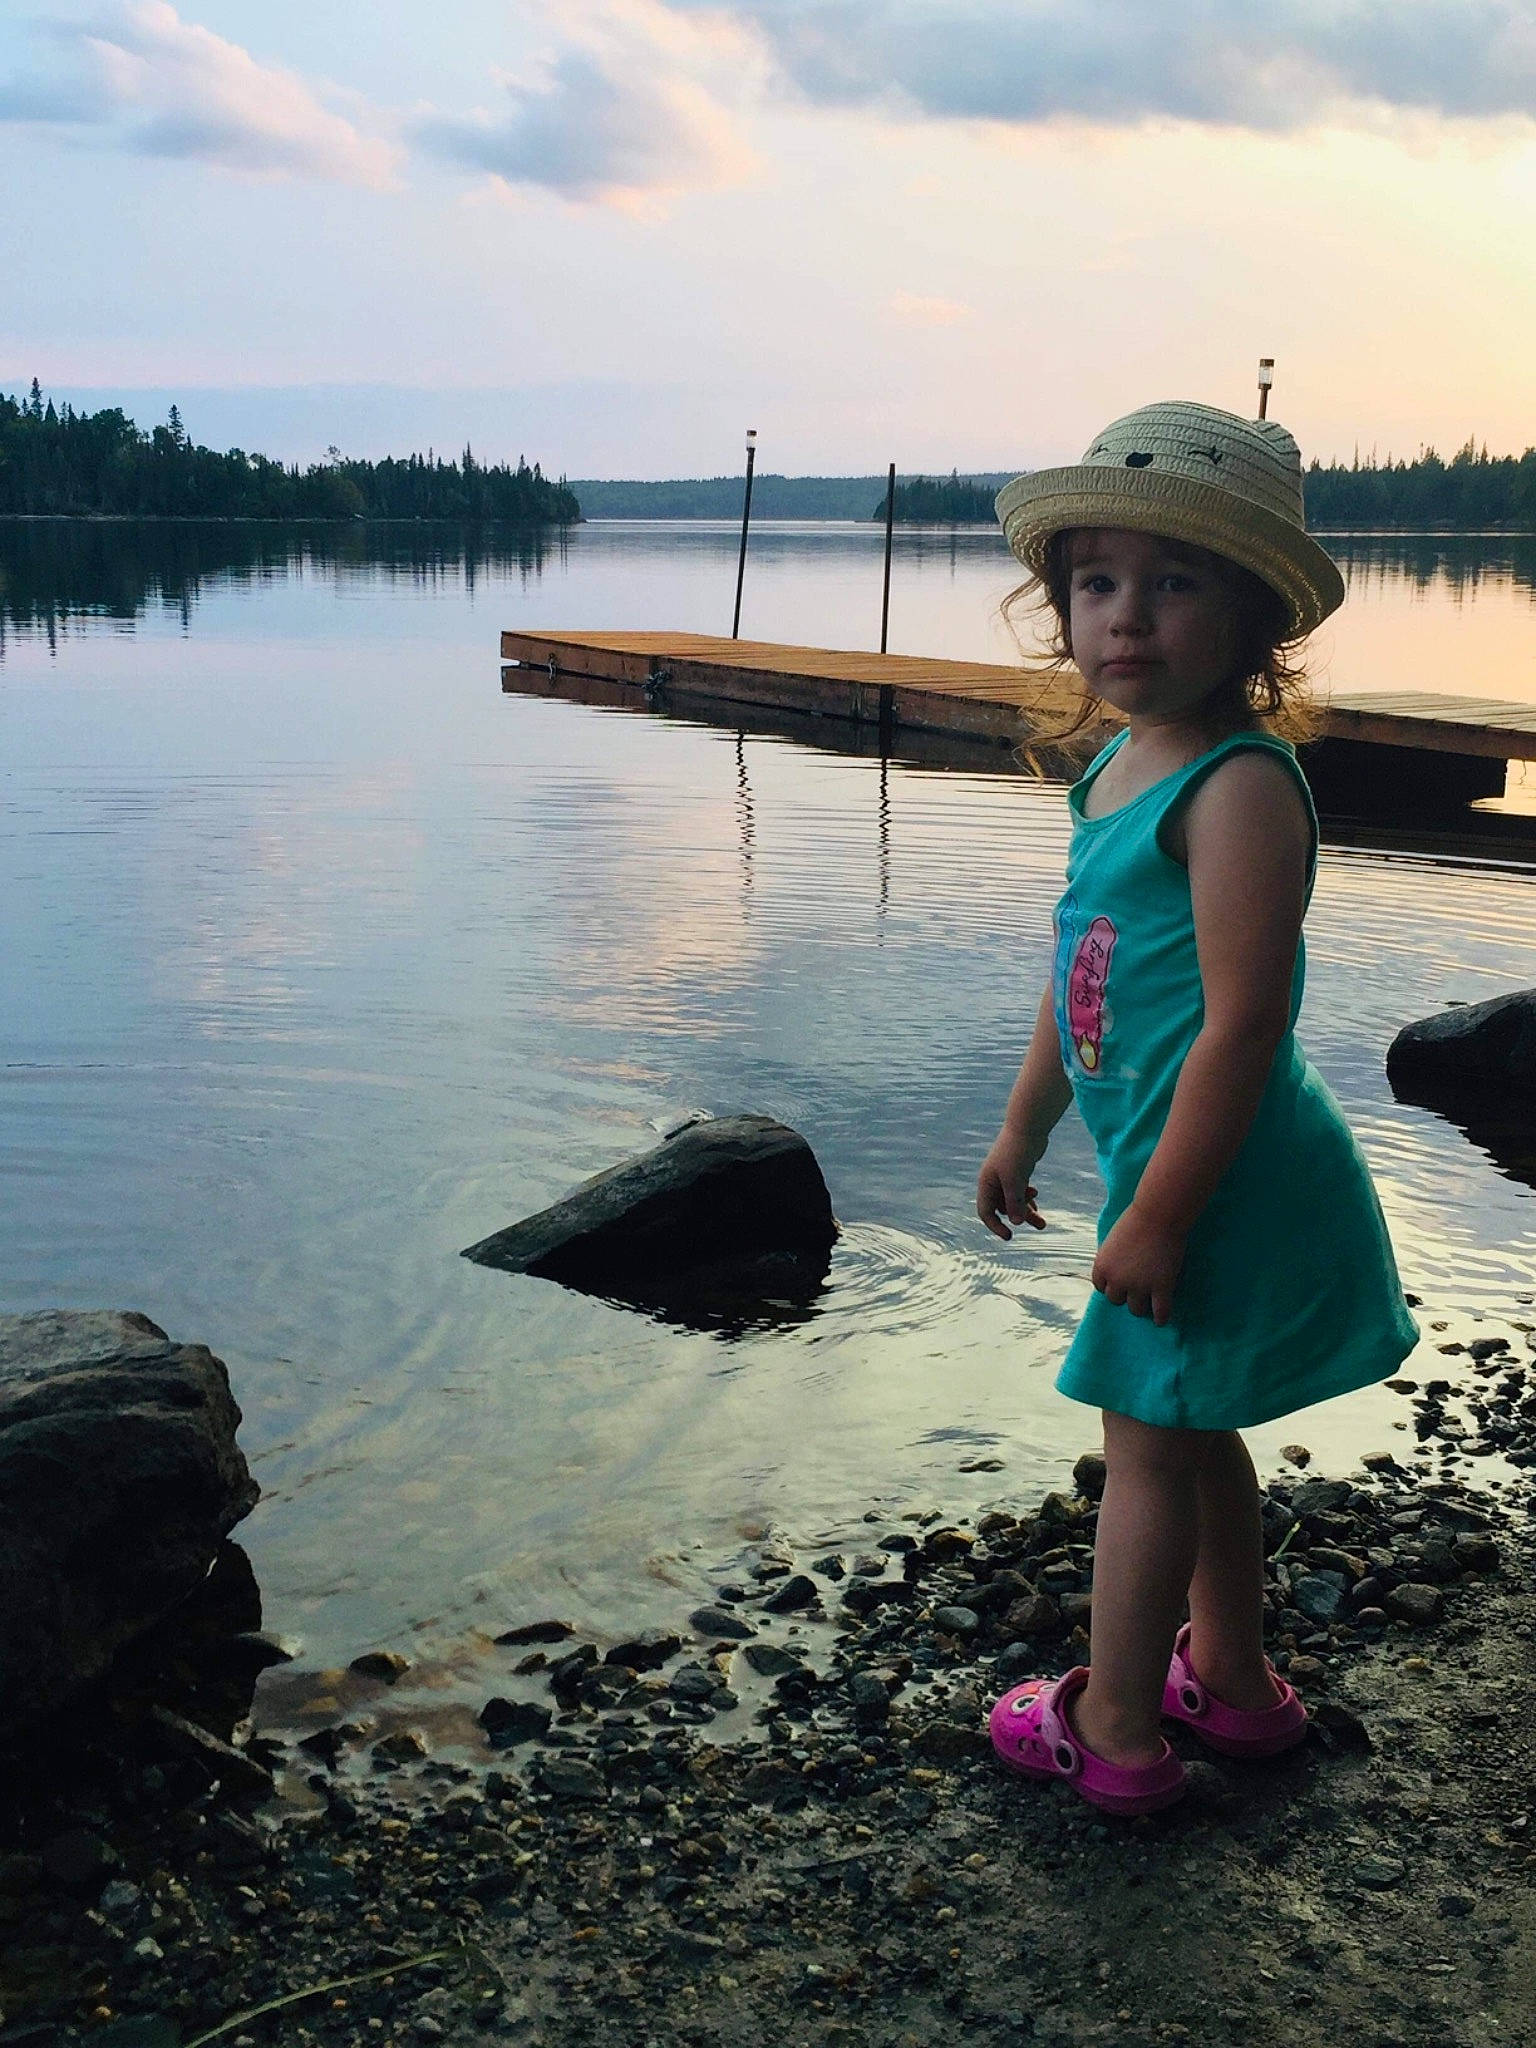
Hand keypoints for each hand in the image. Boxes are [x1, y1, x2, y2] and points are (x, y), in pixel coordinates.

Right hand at [976, 1130, 1045, 1241]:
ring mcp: (1006, 1176)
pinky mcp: (1018, 1171)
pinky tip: (1036, 1200)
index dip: (995, 1226)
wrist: (1028, 1126)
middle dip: (1020, 1217)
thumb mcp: (1015, 1179)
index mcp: (986, 1183)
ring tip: (1044, 1223)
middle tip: (1041, 1225)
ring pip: (1014, 1201)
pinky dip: (1028, 1199)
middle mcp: (994, 1181)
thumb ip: (1014, 1201)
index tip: (1010, 1236)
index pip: (985, 1211)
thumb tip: (1017, 1222)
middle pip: (1003, 1208)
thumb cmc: (1017, 1151)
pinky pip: (1021, 1192)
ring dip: (1028, 1211)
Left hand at [1091, 1204, 1184, 1324]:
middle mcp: (1117, 1280)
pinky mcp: (1161, 1288)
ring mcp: (1139, 1286)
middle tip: (1135, 1292)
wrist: (1158, 1215)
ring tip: (1148, 1307)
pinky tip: (1161, 1319)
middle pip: (1115, 1299)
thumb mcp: (1114, 1239)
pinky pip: (1160, 1312)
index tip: (1119, 1284)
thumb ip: (1113, 1257)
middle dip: (1124, 1295)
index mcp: (1102, 1266)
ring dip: (1141, 1307)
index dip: (1111, 1285)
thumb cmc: (1137, 1219)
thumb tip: (1117, 1268)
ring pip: (1136, 1309)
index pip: (1101, 1286)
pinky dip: (1160, 1318)